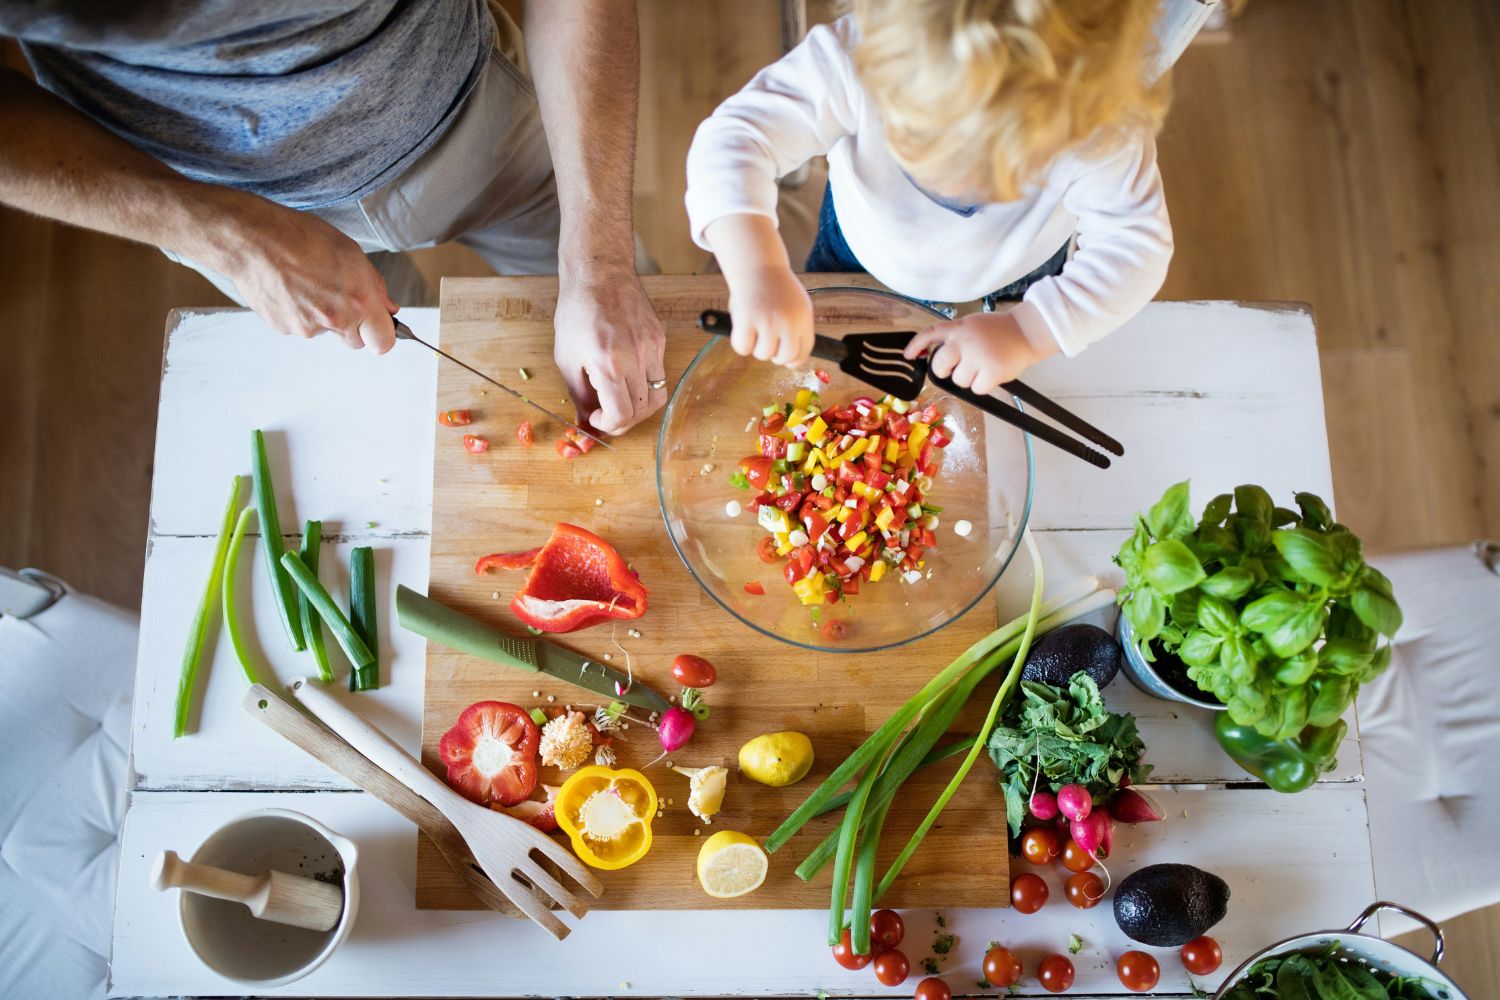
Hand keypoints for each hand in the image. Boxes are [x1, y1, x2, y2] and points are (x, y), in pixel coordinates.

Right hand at [219, 201, 397, 352]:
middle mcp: (336, 318)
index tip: (376, 326)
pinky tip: (290, 288)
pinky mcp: (285, 329)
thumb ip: (374, 286)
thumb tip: (388, 308)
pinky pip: (300, 327)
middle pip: (355, 342)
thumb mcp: (350, 252)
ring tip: (307, 283)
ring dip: (323, 316)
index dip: (381, 334)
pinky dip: (299, 313)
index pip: (383, 342)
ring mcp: (308, 327)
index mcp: (359, 299)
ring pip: (326, 332)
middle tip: (338, 297)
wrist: (253, 239)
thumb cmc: (301, 237)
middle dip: (353, 326)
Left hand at [552, 272, 667, 434]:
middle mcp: (636, 358)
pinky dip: (645, 384)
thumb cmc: (577, 311)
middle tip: (608, 415)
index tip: (598, 418)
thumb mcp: (566, 357)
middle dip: (624, 420)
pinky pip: (659, 373)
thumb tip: (585, 421)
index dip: (609, 425)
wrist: (599, 274)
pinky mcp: (660, 339)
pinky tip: (628, 376)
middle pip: (642, 410)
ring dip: (639, 407)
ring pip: (657, 396)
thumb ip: (579, 395)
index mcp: (608, 364)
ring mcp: (652, 348)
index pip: (622, 414)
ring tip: (621, 400)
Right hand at [725, 264, 814, 365]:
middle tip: (767, 344)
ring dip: (756, 346)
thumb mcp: (797, 305)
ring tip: (754, 328)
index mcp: (803, 319)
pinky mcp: (747, 320)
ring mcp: (768, 322)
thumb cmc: (775, 286)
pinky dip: (740, 343)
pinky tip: (742, 329)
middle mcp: (788, 322)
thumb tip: (791, 357)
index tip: (786, 360)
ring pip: (763, 354)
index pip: (804, 351)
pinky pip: (743, 347)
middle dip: (775, 355)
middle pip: (784, 357)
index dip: (794, 360)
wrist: (758, 265)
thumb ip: (796, 328)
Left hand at [903, 311, 1056, 394]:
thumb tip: (933, 356)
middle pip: (939, 366)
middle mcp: (965, 341)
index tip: (907, 355)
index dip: (916, 345)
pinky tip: (992, 374)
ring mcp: (978, 357)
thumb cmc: (999, 331)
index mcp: (959, 327)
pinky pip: (976, 389)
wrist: (1027, 333)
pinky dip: (983, 386)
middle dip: (945, 371)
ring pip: (958, 381)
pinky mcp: (991, 372)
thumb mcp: (972, 324)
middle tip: (959, 367)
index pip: (930, 333)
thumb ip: (954, 337)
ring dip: (969, 378)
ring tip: (983, 366)